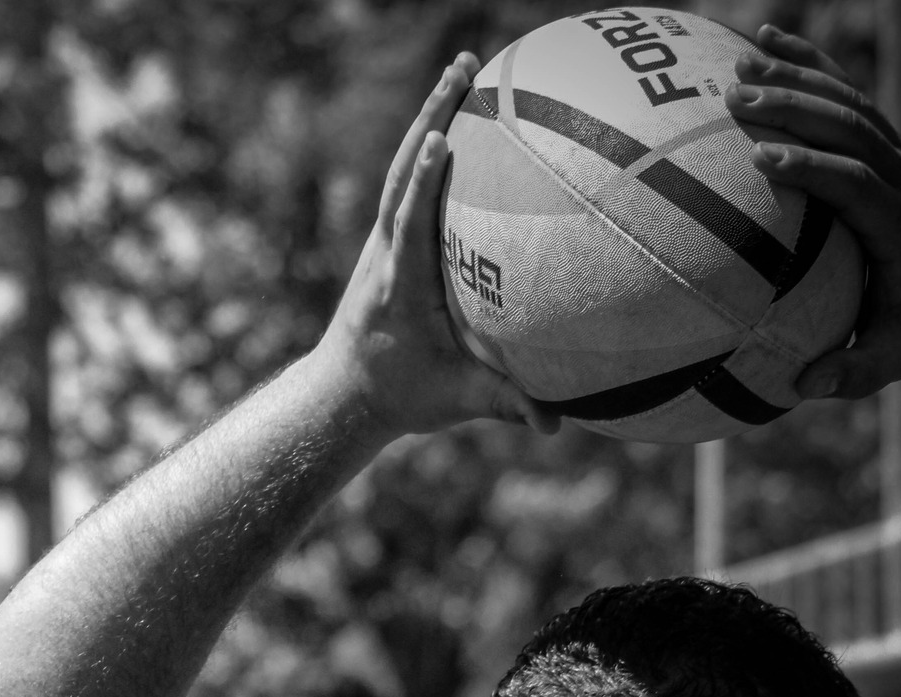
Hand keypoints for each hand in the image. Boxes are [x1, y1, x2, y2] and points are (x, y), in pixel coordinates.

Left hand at [317, 57, 558, 437]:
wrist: (344, 393)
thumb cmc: (402, 396)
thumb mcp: (453, 402)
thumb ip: (504, 406)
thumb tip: (556, 424)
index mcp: (398, 286)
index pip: (409, 224)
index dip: (424, 182)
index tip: (440, 138)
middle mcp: (385, 254)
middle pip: (404, 173)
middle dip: (431, 118)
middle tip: (463, 69)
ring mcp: (382, 241)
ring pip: (404, 167)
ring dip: (432, 114)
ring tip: (465, 67)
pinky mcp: (388, 239)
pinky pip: (411, 180)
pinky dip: (434, 143)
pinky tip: (463, 112)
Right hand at [729, 24, 900, 399]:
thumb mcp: (895, 355)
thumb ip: (852, 372)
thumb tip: (803, 387)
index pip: (857, 184)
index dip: (814, 169)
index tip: (764, 161)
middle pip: (851, 127)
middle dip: (794, 108)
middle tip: (736, 100)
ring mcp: (896, 150)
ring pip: (849, 101)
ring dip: (795, 79)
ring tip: (737, 70)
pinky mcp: (882, 140)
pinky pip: (846, 93)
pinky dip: (809, 65)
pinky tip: (765, 41)